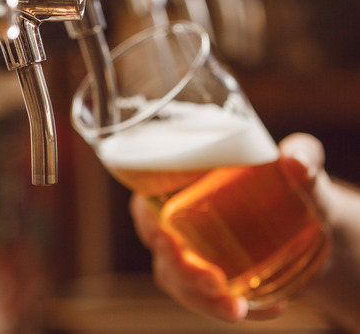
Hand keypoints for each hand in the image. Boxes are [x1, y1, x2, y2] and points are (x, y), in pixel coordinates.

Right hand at [129, 133, 324, 320]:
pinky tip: (270, 308)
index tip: (165, 237)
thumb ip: (303, 154)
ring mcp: (189, 253)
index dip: (147, 221)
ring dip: (201, 299)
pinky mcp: (208, 279)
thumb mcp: (303, 162)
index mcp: (181, 184)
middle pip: (160, 249)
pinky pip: (207, 301)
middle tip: (213, 280)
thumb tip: (295, 162)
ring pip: (178, 281)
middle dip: (180, 270)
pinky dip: (230, 309)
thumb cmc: (293, 181)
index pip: (146, 203)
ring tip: (236, 307)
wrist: (316, 223)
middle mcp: (177, 220)